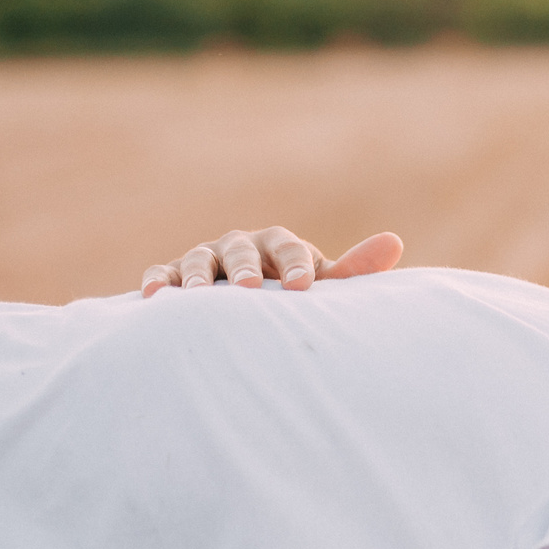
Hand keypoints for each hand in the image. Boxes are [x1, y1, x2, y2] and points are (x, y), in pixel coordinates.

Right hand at [140, 227, 404, 297]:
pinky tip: (154, 296)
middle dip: (244, 267)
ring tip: (198, 295)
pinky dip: (158, 281)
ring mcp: (205, 258)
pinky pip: (162, 274)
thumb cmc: (290, 295)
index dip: (295, 264)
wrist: (244, 305)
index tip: (303, 286)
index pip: (289, 248)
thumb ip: (351, 271)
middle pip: (241, 249)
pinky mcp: (174, 275)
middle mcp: (241, 246)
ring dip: (198, 276)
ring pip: (199, 259)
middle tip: (249, 288)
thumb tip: (394, 242)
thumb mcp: (319, 285)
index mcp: (279, 245)